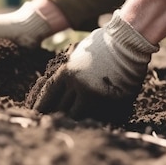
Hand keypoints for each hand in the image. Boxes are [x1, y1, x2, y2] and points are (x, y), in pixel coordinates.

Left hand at [31, 10, 158, 122]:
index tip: (37, 113)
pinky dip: (92, 117)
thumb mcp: (78, 51)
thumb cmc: (104, 43)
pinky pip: (96, 115)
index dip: (42, 105)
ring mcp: (94, 93)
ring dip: (74, 118)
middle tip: (50, 121)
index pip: (49, 93)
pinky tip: (91, 118)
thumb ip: (67, 67)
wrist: (128, 41)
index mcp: (67, 71)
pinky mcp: (110, 100)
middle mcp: (77, 84)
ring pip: (77, 115)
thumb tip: (58, 80)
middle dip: (55, 114)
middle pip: (60, 107)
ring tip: (71, 123)